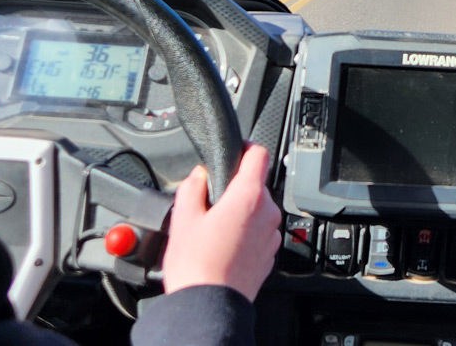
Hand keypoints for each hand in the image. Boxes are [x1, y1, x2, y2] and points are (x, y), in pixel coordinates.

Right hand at [161, 144, 280, 299]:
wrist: (209, 306)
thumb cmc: (197, 266)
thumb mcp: (183, 218)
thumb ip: (193, 186)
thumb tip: (199, 175)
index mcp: (248, 196)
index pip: (259, 155)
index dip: (247, 149)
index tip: (238, 152)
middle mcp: (267, 213)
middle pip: (256, 186)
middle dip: (236, 191)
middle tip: (211, 205)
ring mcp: (272, 236)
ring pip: (258, 211)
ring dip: (241, 214)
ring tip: (215, 232)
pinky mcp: (270, 255)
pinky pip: (260, 234)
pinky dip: (246, 234)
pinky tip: (224, 248)